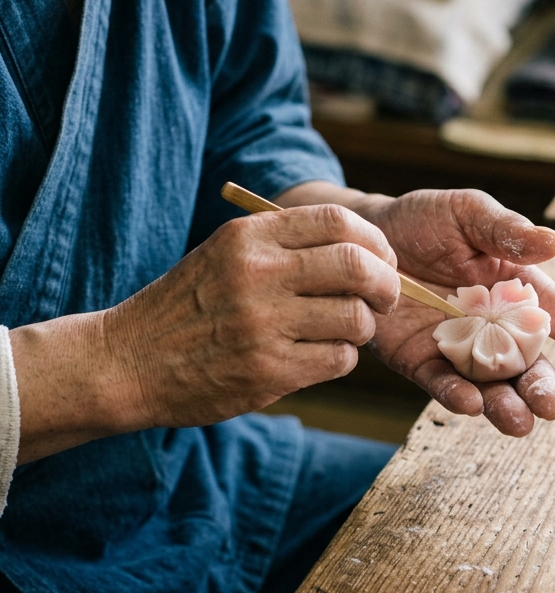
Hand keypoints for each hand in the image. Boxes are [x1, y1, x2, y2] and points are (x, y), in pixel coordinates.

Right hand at [12, 204, 399, 461]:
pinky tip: (318, 355)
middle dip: (386, 284)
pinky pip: (338, 359)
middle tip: (386, 298)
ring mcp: (263, 324)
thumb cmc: (188, 306)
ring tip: (343, 331)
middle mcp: (258, 274)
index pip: (339, 221)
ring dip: (362, 328)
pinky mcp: (268, 371)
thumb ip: (285, 244)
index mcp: (249, 237)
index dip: (375, 243)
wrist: (129, 361)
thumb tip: (365, 250)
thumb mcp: (226, 254)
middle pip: (358, 267)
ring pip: (356, 319)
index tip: (382, 260)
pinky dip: (340, 358)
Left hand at [362, 189, 554, 436]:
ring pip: (494, 387)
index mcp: (520, 292)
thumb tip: (554, 243)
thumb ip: (506, 229)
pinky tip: (468, 402)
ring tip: (519, 421)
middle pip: (532, 366)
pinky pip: (443, 385)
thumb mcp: (466, 212)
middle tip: (554, 406)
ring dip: (508, 407)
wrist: (360, 238)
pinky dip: (457, 396)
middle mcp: (497, 330)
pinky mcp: (421, 362)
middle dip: (546, 388)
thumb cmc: (423, 220)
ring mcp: (460, 351)